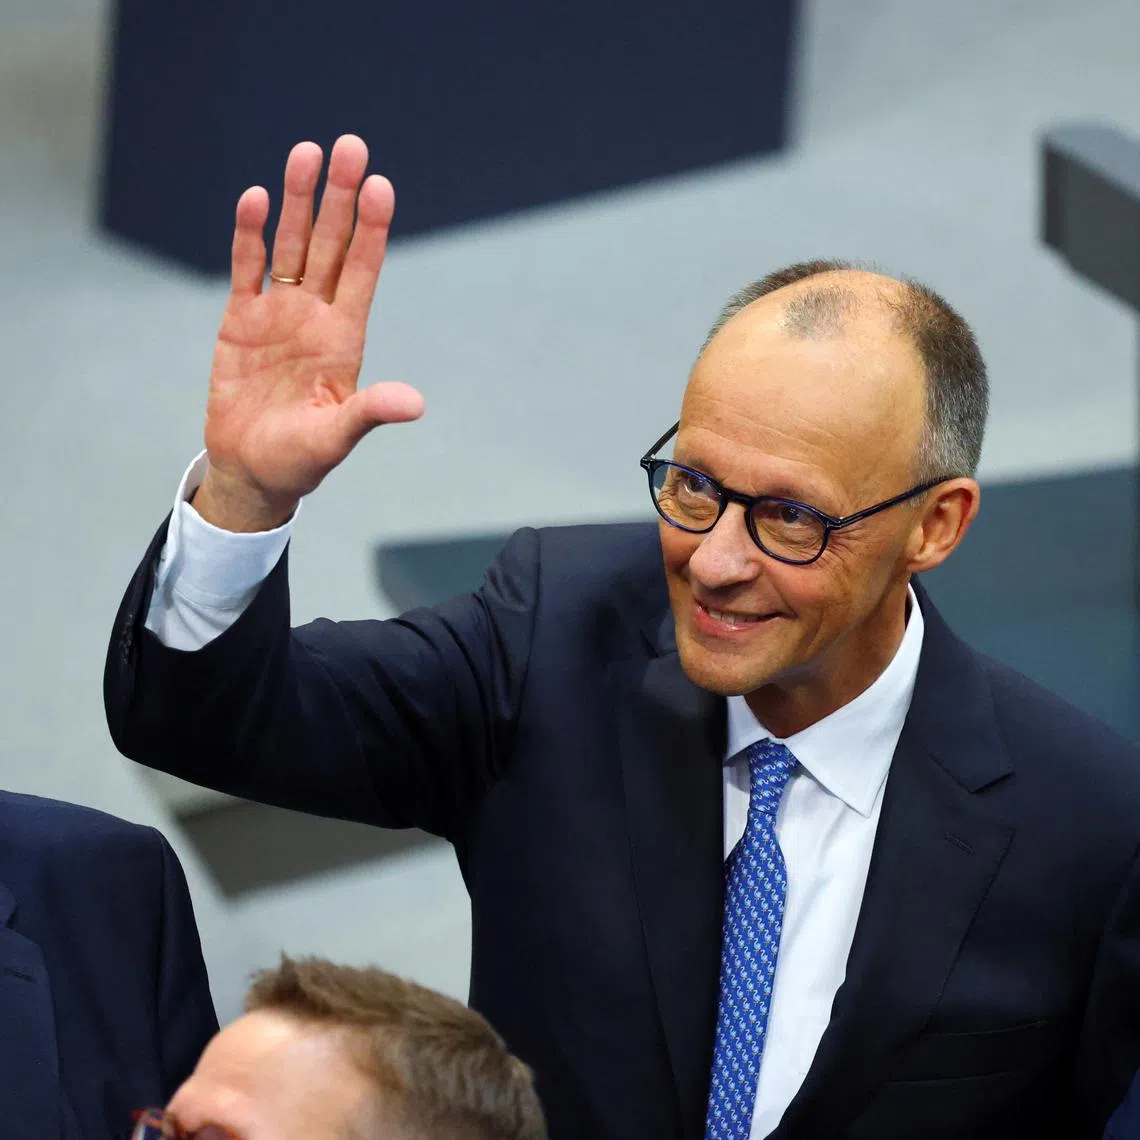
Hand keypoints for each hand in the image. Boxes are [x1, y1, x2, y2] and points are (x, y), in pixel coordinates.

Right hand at [195, 134, 423, 531]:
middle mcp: (317, 317)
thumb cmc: (300, 459)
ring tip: (305, 152)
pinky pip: (247, 269)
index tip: (381, 187)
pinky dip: (249, 236)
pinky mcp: (241, 321)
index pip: (363, 272)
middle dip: (339, 198)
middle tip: (350, 146)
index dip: (372, 231)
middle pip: (330, 245)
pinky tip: (256, 197)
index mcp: (345, 339)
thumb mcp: (336, 437)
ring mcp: (279, 315)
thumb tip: (415, 404)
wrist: (253, 470)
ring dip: (296, 201)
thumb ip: (370, 412)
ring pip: (290, 246)